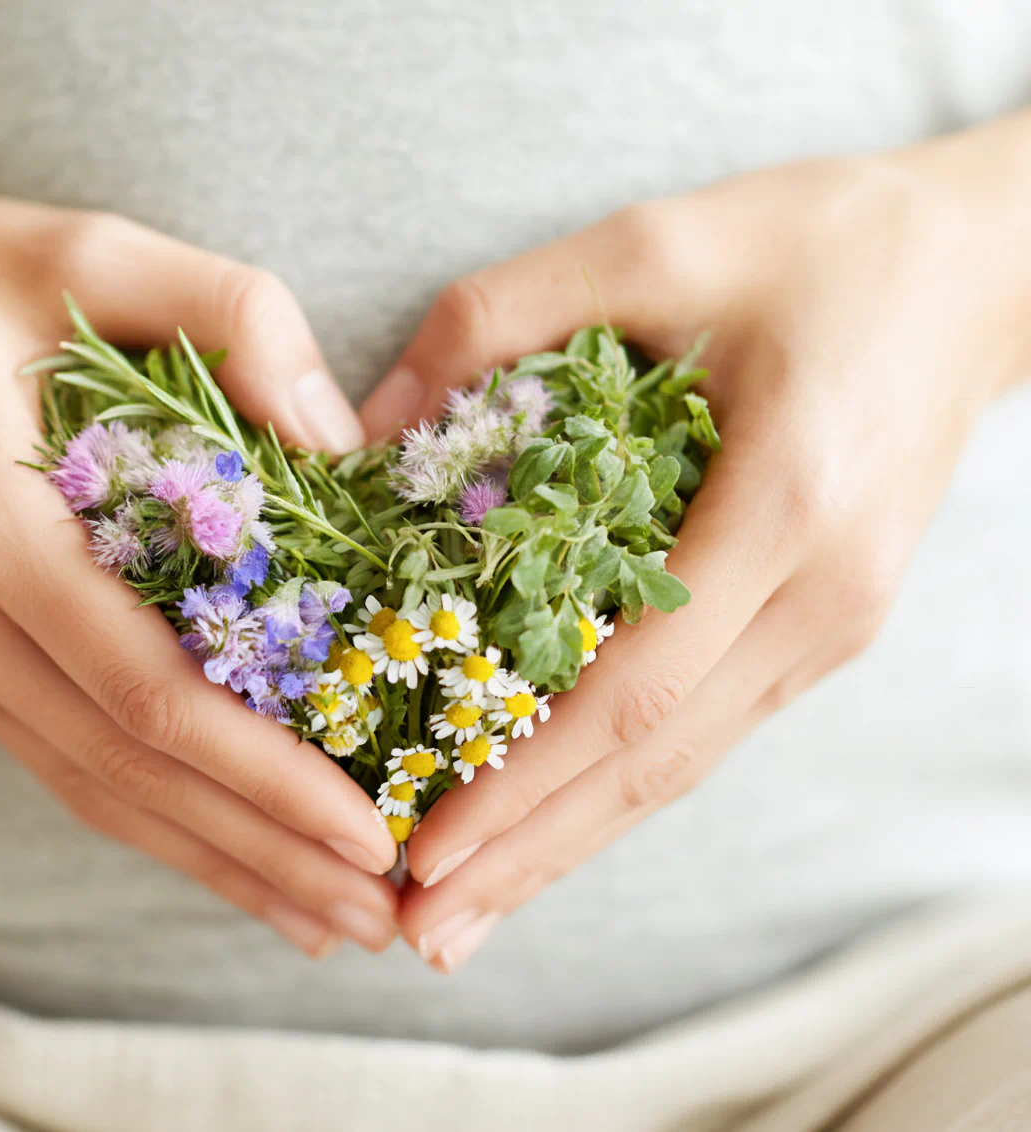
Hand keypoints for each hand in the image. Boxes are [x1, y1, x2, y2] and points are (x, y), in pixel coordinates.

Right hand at [0, 126, 397, 956]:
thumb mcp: (77, 248)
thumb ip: (226, 316)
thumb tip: (341, 438)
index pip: (148, 695)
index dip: (266, 779)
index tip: (369, 834)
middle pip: (128, 774)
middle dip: (262, 854)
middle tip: (382, 920)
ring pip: (91, 788)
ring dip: (213, 859)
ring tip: (322, 916)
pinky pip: (57, 754)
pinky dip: (148, 812)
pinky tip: (215, 846)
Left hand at [360, 111, 1030, 970]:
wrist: (975, 268)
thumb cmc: (821, 245)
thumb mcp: (652, 241)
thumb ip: (495, 319)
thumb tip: (365, 429)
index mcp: (787, 510)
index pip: (635, 689)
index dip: (523, 781)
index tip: (425, 846)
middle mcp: (820, 599)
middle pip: (655, 764)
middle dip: (530, 855)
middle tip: (419, 935)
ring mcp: (830, 627)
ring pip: (681, 767)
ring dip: (568, 844)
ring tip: (466, 916)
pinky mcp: (817, 625)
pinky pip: (703, 728)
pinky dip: (616, 788)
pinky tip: (553, 824)